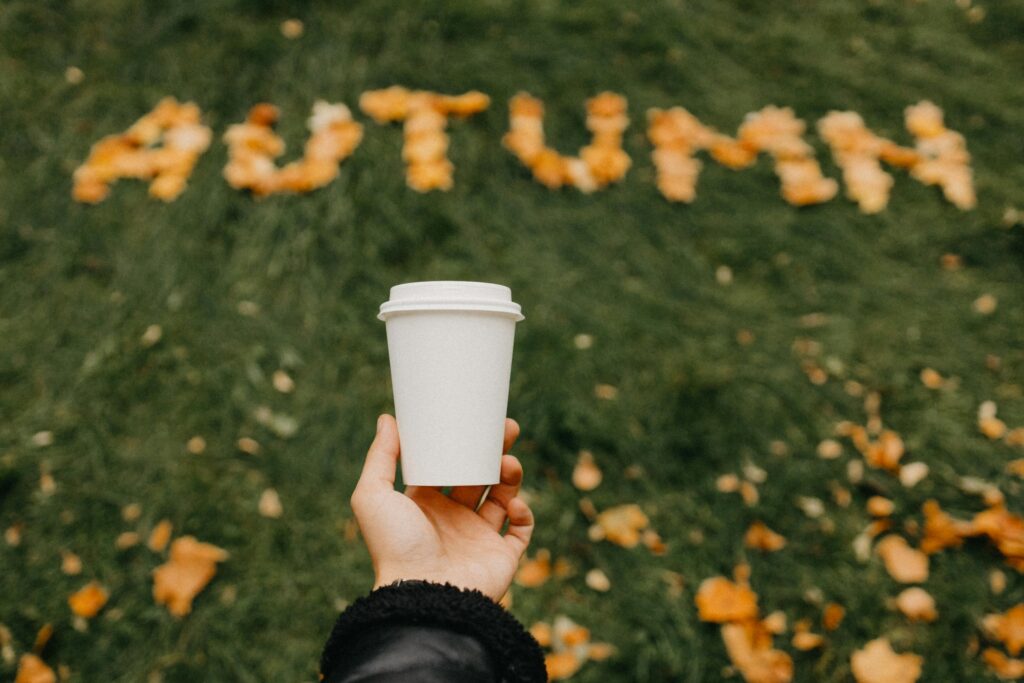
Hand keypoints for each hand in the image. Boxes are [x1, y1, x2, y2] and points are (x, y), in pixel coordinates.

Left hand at [350, 414, 534, 601]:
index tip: (476, 420)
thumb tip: (388, 419)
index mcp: (426, 505)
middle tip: (507, 428)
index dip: (463, 443)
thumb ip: (380, 458)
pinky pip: (521, 530)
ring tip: (508, 463)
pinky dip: (523, 513)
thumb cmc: (395, 547)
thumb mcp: (373, 496)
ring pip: (503, 498)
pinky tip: (512, 503)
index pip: (448, 466)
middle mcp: (453, 521)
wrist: (423, 596)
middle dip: (495, 451)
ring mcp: (479, 539)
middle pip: (481, 476)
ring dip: (511, 475)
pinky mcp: (502, 557)